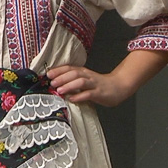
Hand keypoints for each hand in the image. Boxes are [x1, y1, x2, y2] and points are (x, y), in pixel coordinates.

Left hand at [47, 50, 167, 106]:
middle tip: (51, 82)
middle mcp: (88, 76)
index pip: (69, 68)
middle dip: (62, 77)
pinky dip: (79, 96)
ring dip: (69, 85)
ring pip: (81, 82)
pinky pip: (89, 94)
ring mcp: (94, 84)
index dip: (59, 70)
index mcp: (83, 72)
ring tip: (59, 90)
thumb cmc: (99, 85)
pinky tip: (72, 99)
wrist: (119, 86)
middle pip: (74, 73)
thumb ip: (73, 81)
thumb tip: (56, 84)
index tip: (48, 74)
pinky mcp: (100, 93)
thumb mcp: (85, 80)